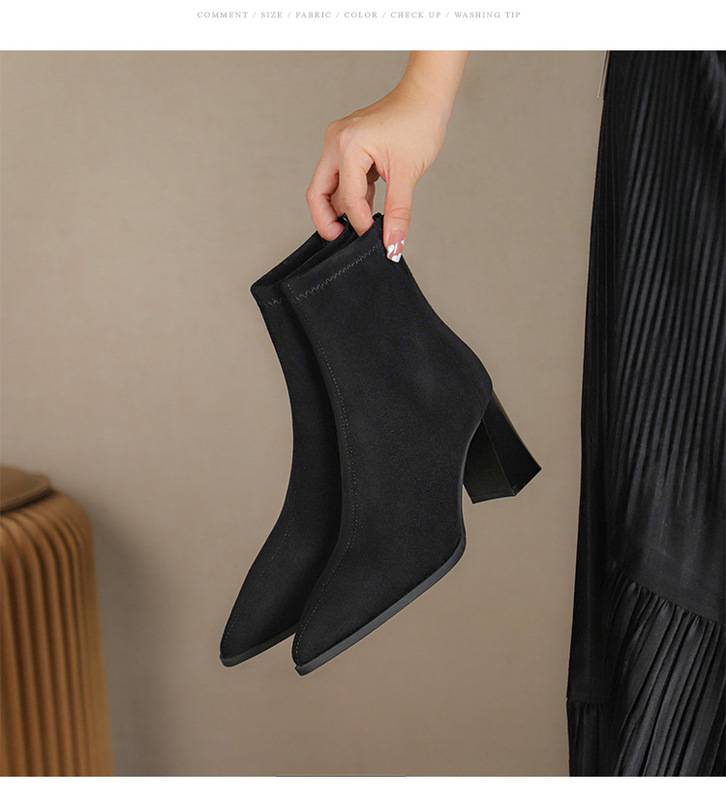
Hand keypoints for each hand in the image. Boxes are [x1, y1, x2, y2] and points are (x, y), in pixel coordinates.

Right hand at [306, 52, 468, 260]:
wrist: (426, 97)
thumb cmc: (419, 123)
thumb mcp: (408, 173)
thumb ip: (398, 213)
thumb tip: (393, 245)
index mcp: (348, 145)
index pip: (347, 198)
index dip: (360, 224)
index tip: (376, 239)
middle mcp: (336, 142)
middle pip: (318, 192)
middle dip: (327, 220)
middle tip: (343, 240)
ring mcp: (339, 143)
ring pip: (329, 187)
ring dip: (343, 208)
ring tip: (364, 224)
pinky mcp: (348, 147)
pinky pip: (343, 179)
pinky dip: (354, 196)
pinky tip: (370, 206)